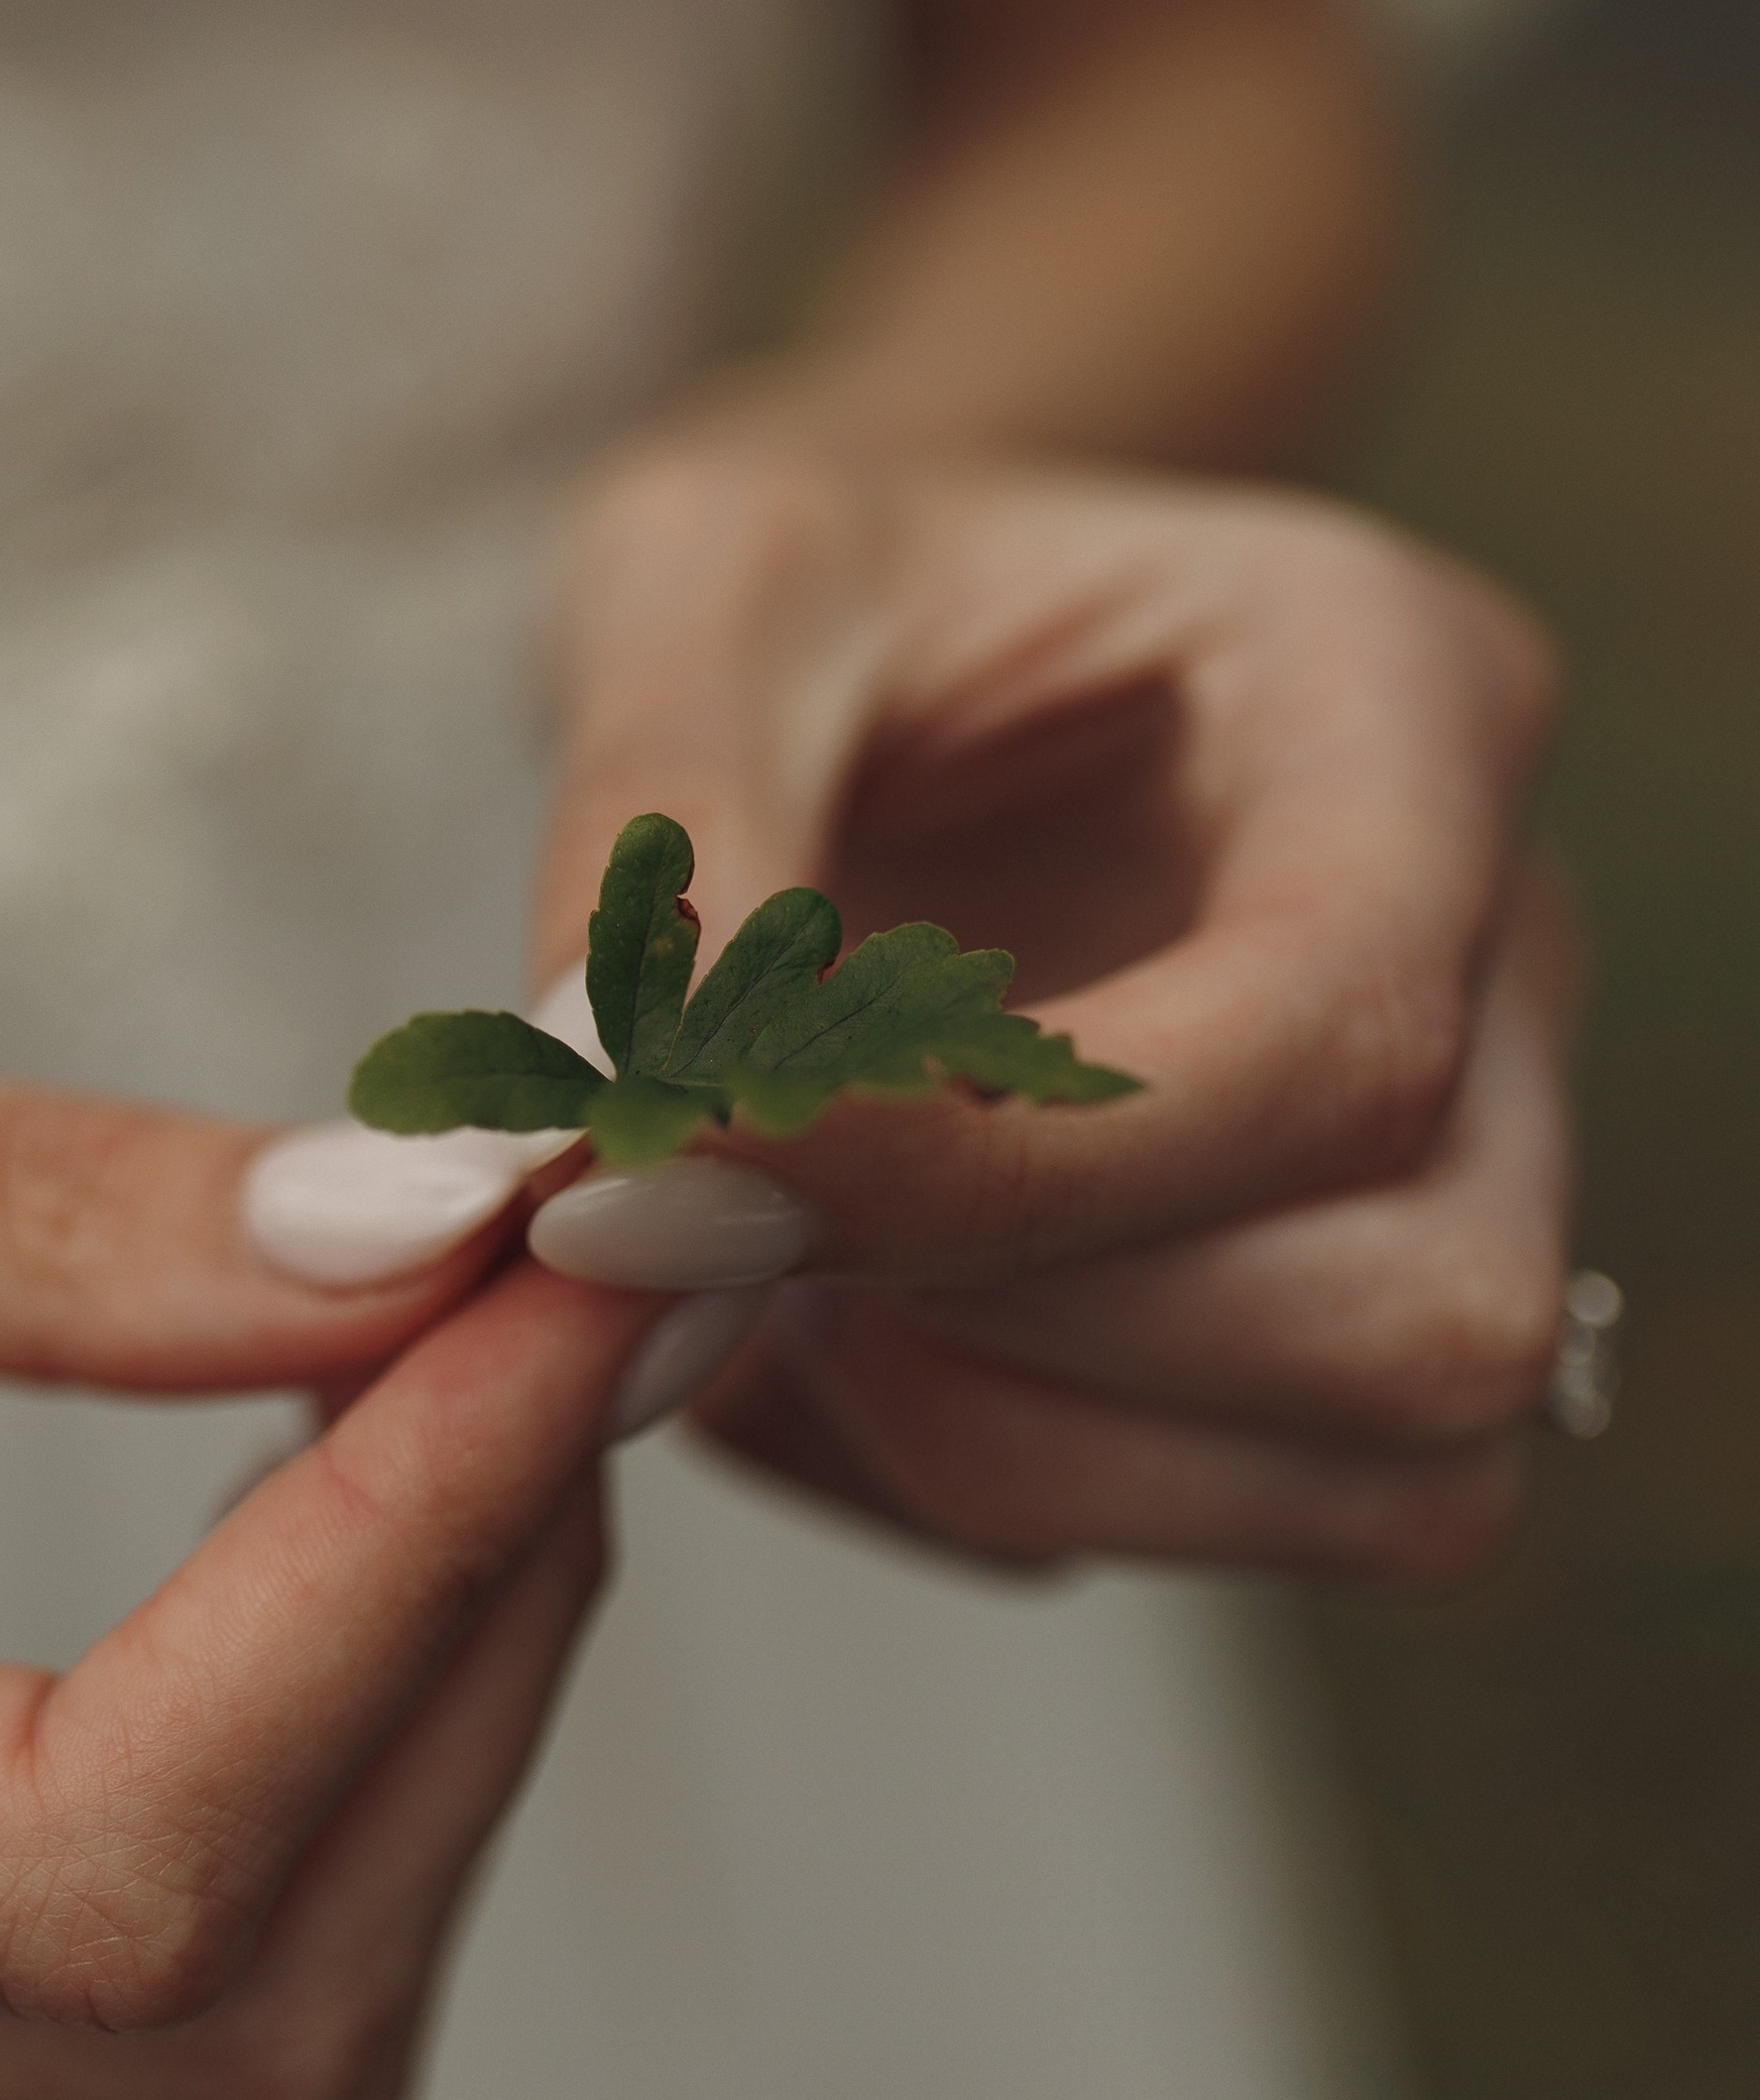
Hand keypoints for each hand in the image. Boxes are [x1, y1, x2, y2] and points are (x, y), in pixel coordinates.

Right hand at [0, 967, 659, 2099]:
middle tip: (611, 1278)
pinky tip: (387, 1470)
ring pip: (272, 2001)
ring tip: (517, 1352)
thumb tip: (422, 1239)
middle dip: (487, 1618)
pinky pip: (207, 1933)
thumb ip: (15, 1212)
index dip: (402, 1564)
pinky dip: (369, 1705)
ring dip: (461, 1671)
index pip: (100, 1839)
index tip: (582, 1277)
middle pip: (238, 1976)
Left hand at [528, 427, 1571, 1582]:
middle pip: (1423, 1301)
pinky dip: (985, 1481)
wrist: (839, 644)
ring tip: (738, 1271)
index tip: (692, 1167)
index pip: (1339, 1029)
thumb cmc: (795, 581)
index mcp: (1391, 690)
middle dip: (1032, 1330)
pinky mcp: (1350, 1308)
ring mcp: (1470, 1143)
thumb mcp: (692, 582)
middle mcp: (1501, 936)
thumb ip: (654, 817)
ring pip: (1389, 1468)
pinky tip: (800, 1331)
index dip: (1025, 1167)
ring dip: (1002, 1436)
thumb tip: (598, 1121)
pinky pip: (1255, 1518)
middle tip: (722, 1218)